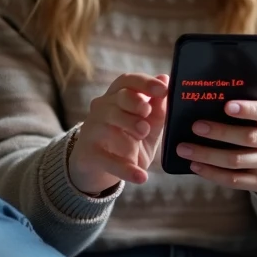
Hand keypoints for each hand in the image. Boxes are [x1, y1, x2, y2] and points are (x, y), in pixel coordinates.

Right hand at [68, 73, 168, 195]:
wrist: (99, 169)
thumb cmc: (126, 141)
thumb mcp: (147, 127)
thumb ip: (158, 109)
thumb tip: (166, 80)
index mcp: (118, 98)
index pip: (128, 81)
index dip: (145, 82)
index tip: (163, 89)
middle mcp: (103, 108)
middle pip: (118, 96)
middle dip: (136, 101)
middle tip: (147, 113)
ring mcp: (93, 129)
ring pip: (108, 117)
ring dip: (129, 123)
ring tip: (143, 134)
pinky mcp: (89, 153)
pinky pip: (106, 159)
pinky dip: (124, 169)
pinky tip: (141, 177)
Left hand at [177, 86, 256, 194]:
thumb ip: (248, 87)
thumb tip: (225, 65)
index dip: (248, 109)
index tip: (226, 106)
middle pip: (248, 138)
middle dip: (219, 133)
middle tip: (195, 127)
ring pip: (237, 162)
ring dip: (208, 156)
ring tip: (184, 148)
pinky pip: (235, 180)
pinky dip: (212, 174)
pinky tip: (195, 166)